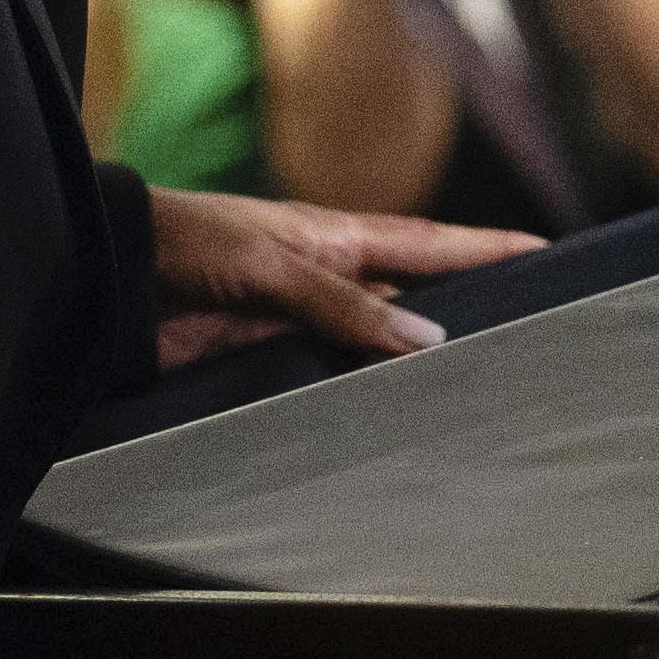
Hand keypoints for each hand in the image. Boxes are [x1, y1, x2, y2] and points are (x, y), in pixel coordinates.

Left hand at [147, 190, 535, 366]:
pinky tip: (393, 419)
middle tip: (533, 334)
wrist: (112, 274)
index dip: (488, 248)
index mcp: (339, 239)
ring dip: (417, 367)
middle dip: (469, 316)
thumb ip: (345, 306)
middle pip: (416, 303)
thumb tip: (426, 341)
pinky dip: (366, 397)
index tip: (546, 251)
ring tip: (478, 392)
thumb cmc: (186, 242)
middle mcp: (331, 281)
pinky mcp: (271, 362)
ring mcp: (304, 323)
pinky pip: (334, 382)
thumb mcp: (271, 267)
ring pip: (378, 348)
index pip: (433, 245)